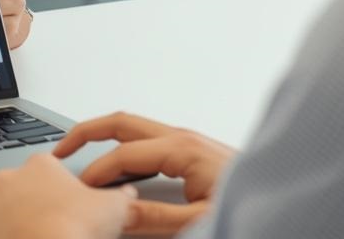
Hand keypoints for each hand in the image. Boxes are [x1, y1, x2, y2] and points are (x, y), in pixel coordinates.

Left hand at [0, 153, 135, 238]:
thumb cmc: (73, 230)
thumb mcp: (113, 208)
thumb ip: (122, 196)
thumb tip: (128, 194)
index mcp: (41, 165)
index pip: (48, 169)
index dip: (58, 188)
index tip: (64, 205)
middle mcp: (10, 177)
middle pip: (20, 185)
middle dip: (29, 201)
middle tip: (46, 222)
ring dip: (7, 215)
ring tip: (26, 234)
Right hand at [53, 112, 235, 235]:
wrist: (285, 197)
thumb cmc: (250, 202)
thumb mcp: (199, 220)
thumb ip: (156, 218)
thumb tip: (118, 213)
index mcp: (182, 148)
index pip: (122, 155)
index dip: (95, 174)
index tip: (79, 193)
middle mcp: (183, 137)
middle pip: (122, 123)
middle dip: (87, 132)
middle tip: (59, 151)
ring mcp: (189, 141)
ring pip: (134, 128)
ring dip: (104, 137)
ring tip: (80, 152)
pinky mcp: (193, 150)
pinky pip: (149, 140)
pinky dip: (124, 146)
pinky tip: (119, 166)